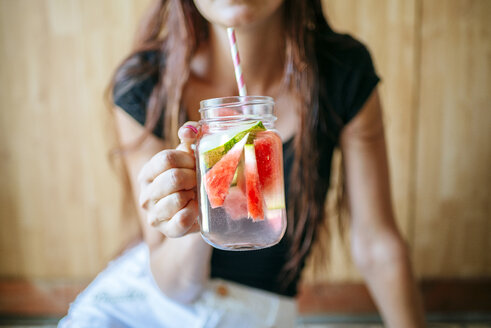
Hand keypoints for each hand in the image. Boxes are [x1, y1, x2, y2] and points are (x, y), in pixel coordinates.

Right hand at [138, 122, 199, 236]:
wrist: (197, 214)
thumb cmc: (191, 180)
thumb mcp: (188, 157)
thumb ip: (189, 138)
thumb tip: (189, 130)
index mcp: (148, 173)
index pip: (166, 158)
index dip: (187, 159)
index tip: (196, 163)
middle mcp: (145, 194)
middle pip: (173, 178)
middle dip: (193, 177)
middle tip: (199, 181)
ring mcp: (154, 214)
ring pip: (177, 199)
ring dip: (193, 195)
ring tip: (195, 195)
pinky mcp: (167, 230)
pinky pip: (182, 220)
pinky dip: (193, 212)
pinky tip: (195, 209)